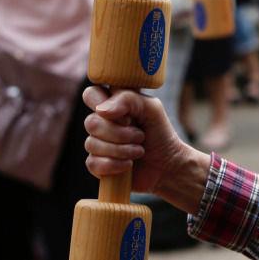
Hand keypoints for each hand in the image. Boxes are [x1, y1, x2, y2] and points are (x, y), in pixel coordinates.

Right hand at [82, 86, 209, 212]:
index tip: (127, 115)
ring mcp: (97, 144)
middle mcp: (101, 122)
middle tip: (140, 136)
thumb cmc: (160, 133)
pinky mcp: (97, 165)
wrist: (167, 165)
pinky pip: (93, 163)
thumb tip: (101, 111)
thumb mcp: (152, 109)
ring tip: (139, 151)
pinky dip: (115, 165)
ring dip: (122, 150)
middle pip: (90, 123)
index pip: (91, 94)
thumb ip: (128, 99)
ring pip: (92, 144)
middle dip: (120, 133)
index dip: (103, 105)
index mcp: (112, 104)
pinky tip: (129, 164)